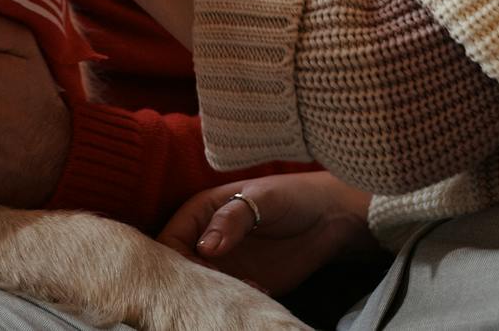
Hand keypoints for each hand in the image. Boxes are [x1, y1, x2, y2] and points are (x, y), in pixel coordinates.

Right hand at [157, 173, 376, 298]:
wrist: (329, 218)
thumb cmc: (292, 196)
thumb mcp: (262, 198)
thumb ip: (231, 218)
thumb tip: (205, 247)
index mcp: (200, 212)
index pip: (169, 240)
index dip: (175, 259)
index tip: (199, 271)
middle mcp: (205, 240)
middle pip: (179, 270)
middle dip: (195, 283)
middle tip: (224, 287)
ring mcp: (223, 264)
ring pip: (201, 289)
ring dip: (217, 296)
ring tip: (248, 289)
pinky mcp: (243, 283)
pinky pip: (226, 300)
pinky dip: (236, 303)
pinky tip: (260, 292)